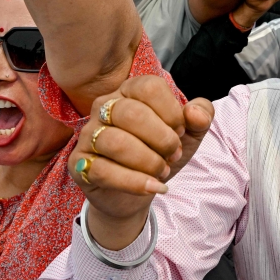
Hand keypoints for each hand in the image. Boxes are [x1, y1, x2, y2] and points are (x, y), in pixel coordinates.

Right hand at [69, 77, 213, 246]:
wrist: (138, 191)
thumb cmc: (160, 152)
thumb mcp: (190, 133)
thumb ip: (201, 116)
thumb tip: (195, 113)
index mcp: (130, 90)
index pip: (149, 88)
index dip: (172, 112)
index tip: (181, 131)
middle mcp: (104, 106)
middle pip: (132, 114)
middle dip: (162, 139)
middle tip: (174, 154)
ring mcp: (87, 134)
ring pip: (115, 142)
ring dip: (148, 161)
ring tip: (163, 171)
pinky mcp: (78, 164)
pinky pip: (102, 171)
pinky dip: (135, 182)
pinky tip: (154, 187)